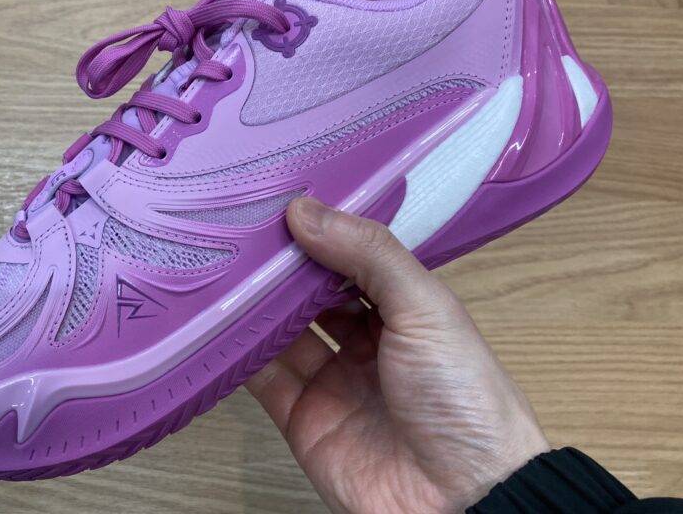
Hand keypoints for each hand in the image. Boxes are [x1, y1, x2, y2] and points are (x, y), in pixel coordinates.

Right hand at [246, 198, 549, 513]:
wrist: (463, 501)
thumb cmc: (464, 401)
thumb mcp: (425, 308)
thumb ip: (369, 255)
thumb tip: (306, 210)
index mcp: (404, 311)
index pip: (353, 260)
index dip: (321, 231)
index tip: (281, 199)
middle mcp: (365, 342)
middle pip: (310, 294)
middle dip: (281, 265)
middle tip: (241, 226)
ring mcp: (331, 381)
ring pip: (280, 330)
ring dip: (254, 303)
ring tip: (221, 262)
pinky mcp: (302, 419)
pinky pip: (260, 378)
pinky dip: (238, 351)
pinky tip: (218, 320)